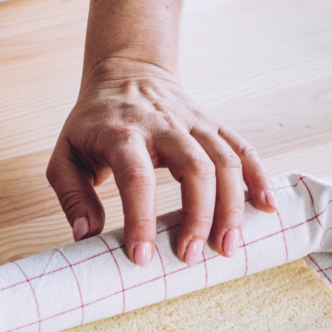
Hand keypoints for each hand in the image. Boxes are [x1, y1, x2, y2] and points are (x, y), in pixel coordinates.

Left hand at [47, 59, 276, 265]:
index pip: (136, 178)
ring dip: (232, 207)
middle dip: (198, 217)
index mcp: (121, 133)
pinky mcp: (213, 123)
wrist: (126, 73)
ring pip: (225, 161)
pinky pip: (243, 149)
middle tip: (191, 257)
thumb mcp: (65, 154)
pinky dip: (259, 177)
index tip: (142, 257)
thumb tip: (86, 236)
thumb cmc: (92, 124)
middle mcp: (163, 125)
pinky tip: (266, 207)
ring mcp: (193, 122)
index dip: (140, 219)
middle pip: (194, 169)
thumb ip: (71, 195)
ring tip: (228, 247)